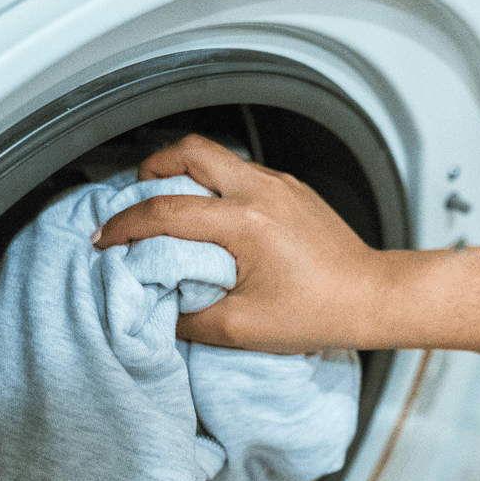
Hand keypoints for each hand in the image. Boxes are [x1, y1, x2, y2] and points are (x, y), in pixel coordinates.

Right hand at [92, 134, 389, 350]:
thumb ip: (189, 318)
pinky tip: (213, 217)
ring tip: (169, 204)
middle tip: (135, 198)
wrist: (373, 297)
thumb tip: (158, 306)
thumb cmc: (320, 312)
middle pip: (189, 150)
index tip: (106, 238)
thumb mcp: (242, 329)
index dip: (125, 224)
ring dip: (184, 173)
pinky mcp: (292, 188)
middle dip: (151, 169)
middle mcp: (261, 191)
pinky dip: (215, 185)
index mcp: (244, 223)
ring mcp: (279, 184)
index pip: (165, 211)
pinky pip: (242, 172)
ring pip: (217, 157)